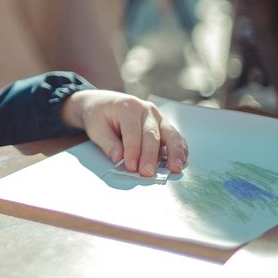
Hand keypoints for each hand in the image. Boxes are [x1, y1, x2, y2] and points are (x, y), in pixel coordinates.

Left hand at [61, 91, 187, 176]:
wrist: (103, 104)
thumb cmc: (99, 115)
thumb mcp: (96, 128)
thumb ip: (108, 143)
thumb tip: (119, 159)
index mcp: (129, 106)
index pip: (132, 132)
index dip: (132, 150)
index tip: (131, 167)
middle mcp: (147, 110)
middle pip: (153, 134)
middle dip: (150, 155)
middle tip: (147, 173)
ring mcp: (158, 117)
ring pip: (170, 135)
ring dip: (174, 153)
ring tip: (175, 168)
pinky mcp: (164, 125)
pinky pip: (175, 137)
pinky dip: (179, 150)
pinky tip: (181, 161)